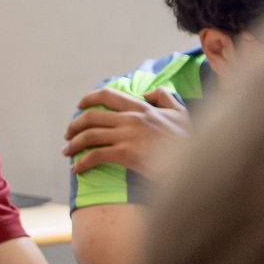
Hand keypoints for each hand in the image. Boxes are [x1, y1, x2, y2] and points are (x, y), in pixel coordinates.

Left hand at [62, 87, 189, 179]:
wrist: (196, 163)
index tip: (79, 106)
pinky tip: (76, 170)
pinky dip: (81, 163)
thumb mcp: (179, 111)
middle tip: (68, 135)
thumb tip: (144, 93)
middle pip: (91, 117)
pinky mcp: (126, 155)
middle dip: (74, 126)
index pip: (107, 95)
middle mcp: (131, 119)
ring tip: (67, 152)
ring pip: (89, 136)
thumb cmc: (188, 139)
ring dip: (73, 145)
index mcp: (141, 107)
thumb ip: (162, 96)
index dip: (88, 99)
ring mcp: (128, 136)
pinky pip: (95, 156)